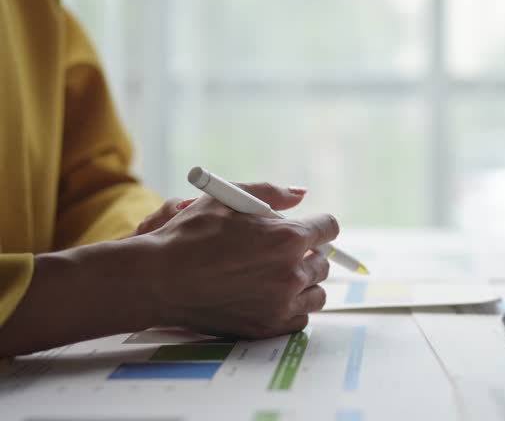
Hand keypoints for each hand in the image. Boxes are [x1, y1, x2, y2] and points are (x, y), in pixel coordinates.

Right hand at [139, 182, 335, 337]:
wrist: (158, 279)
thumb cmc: (190, 235)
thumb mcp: (229, 199)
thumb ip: (271, 193)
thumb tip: (301, 194)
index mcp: (288, 238)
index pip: (329, 228)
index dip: (317, 225)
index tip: (307, 228)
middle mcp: (292, 273)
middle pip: (323, 261)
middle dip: (308, 253)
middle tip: (281, 251)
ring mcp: (282, 303)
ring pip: (317, 292)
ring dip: (304, 282)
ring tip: (279, 275)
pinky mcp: (268, 327)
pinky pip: (300, 318)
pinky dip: (292, 308)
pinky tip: (273, 296)